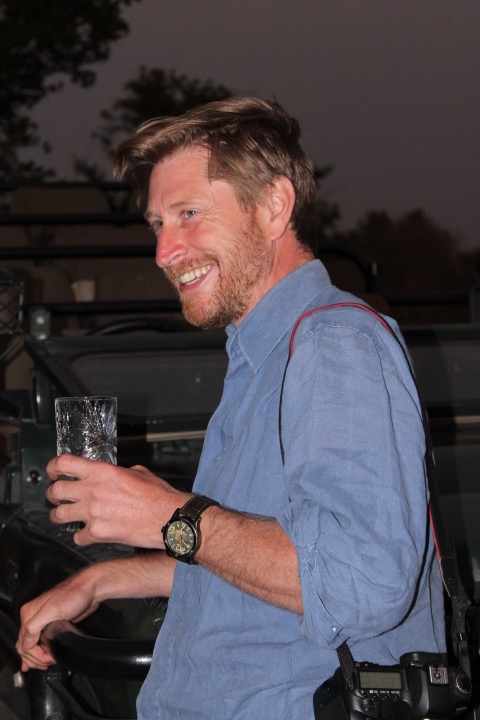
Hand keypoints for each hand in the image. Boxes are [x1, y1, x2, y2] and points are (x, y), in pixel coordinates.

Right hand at [16, 570, 98, 670]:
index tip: (48, 658)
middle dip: (35, 659)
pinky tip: (38, 660)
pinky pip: (40, 642)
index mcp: (29, 613)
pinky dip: (38, 652)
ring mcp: (42, 621)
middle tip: (48, 663)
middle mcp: (33, 617)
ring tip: (45, 664)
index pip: (24, 643)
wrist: (89, 589)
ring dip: (36, 658)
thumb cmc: (74, 594)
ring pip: (31, 646)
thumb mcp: (52, 609)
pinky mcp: (52, 625)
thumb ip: (35, 626)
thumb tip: (26, 644)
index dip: (36, 655)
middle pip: (25, 646)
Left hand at [46, 455, 190, 547]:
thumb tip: (109, 476)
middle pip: (55, 491)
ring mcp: (93, 513)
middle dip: (53, 494)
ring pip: (58, 516)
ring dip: (60, 516)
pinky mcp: (98, 533)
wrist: (169, 518)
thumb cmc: (158, 495)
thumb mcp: (138, 472)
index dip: (53, 467)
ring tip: (65, 516)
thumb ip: (117, 472)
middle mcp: (93, 491)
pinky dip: (82, 537)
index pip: (64, 464)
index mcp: (102, 471)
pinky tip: (88, 534)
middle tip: (57, 496)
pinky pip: (78, 537)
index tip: (53, 471)